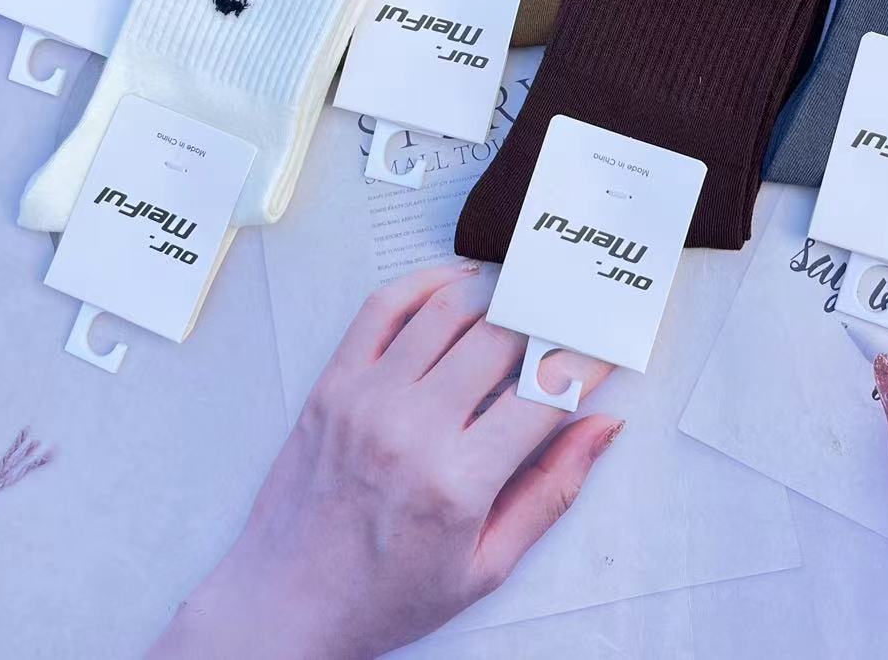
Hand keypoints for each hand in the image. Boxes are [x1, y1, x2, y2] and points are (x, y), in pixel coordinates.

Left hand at [150, 260, 619, 659]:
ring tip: (518, 297)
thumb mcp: (487, 565)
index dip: (586, 362)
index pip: (544, 392)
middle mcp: (412, 429)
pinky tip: (456, 284)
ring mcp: (367, 399)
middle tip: (566, 315)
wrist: (285, 604)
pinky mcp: (334, 383)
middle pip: (501, 337)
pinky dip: (426, 282)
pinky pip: (382, 307)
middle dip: (546, 318)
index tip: (602, 349)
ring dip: (493, 291)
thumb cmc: (386, 594)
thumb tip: (602, 426)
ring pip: (447, 309)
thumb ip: (552, 491)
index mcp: (458, 482)